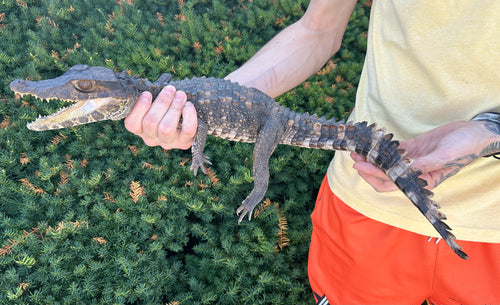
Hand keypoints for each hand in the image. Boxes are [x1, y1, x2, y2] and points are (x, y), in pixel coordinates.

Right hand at [124, 86, 196, 149]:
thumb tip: (149, 88)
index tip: (147, 93)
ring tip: (181, 95)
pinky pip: (187, 130)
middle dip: (162, 102)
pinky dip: (189, 116)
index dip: (139, 108)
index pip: (132, 124)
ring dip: (174, 107)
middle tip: (170, 89)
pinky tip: (188, 105)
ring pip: (166, 128)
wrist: (186, 123)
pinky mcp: (184, 142)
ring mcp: (168, 142)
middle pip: (150, 122)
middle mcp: (151, 138)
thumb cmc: (166, 109)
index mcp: (140, 129)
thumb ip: (149, 98)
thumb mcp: (154, 104)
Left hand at [351, 120, 494, 191]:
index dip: (373, 174)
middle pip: (383, 176)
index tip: (359, 164)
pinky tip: (371, 141)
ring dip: (371, 157)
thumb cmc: (465, 147)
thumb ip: (426, 164)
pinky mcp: (413, 148)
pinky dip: (381, 146)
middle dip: (367, 168)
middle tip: (354, 155)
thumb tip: (406, 169)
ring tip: (357, 148)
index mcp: (421, 180)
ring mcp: (411, 160)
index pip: (390, 182)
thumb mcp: (446, 155)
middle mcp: (413, 173)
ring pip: (385, 162)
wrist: (475, 133)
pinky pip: (393, 150)